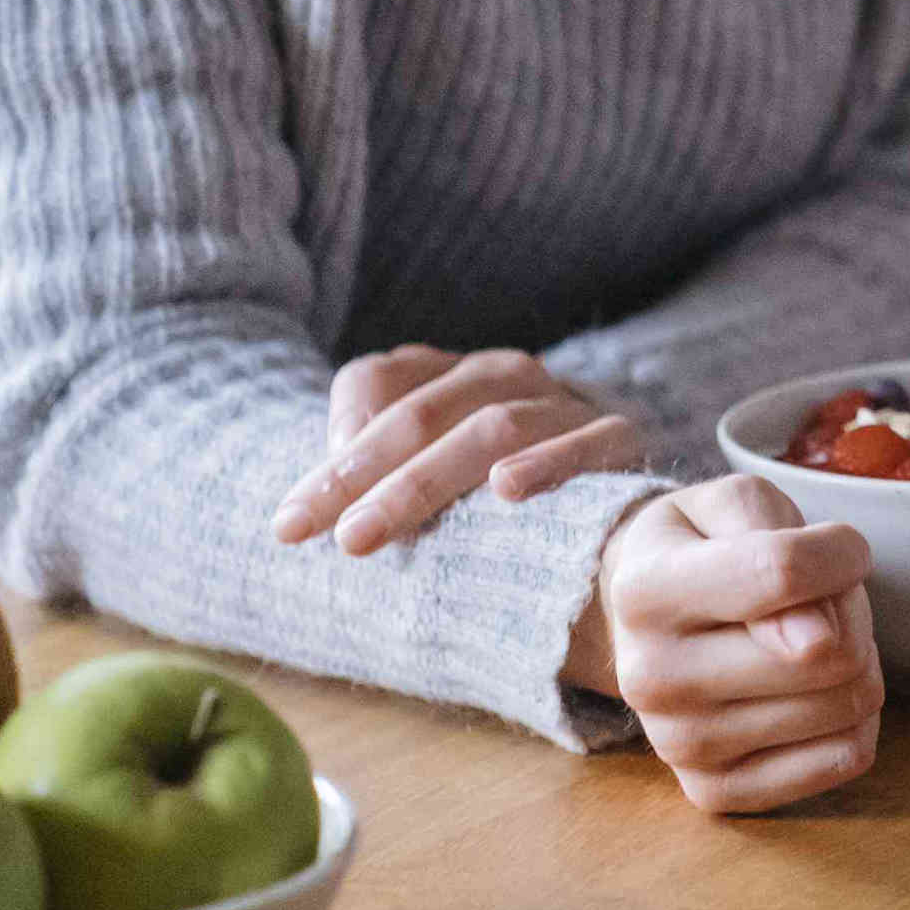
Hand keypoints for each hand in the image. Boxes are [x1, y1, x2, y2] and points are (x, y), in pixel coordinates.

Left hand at [274, 344, 649, 554]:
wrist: (611, 485)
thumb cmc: (494, 492)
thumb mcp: (427, 474)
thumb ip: (376, 471)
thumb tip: (330, 506)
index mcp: (444, 371)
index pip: (373, 384)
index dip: (330, 451)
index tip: (290, 526)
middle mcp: (501, 373)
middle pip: (421, 414)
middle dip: (366, 477)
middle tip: (331, 538)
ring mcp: (561, 400)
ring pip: (491, 427)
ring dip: (424, 481)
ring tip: (373, 533)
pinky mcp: (618, 435)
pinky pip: (587, 442)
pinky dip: (548, 462)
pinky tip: (507, 489)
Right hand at [569, 475, 882, 814]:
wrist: (652, 618)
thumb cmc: (709, 547)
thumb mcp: (736, 502)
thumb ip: (776, 538)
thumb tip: (816, 640)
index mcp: (645, 590)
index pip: (783, 572)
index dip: (841, 554)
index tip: (838, 550)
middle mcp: (649, 677)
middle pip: (830, 650)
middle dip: (851, 612)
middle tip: (818, 602)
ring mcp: (678, 745)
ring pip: (848, 703)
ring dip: (858, 661)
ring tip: (812, 643)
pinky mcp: (714, 791)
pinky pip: (844, 758)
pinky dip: (855, 719)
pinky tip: (816, 694)